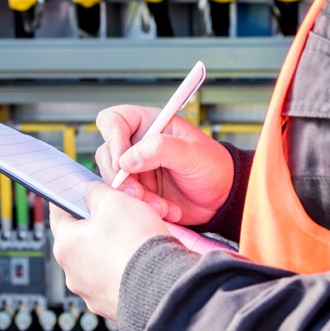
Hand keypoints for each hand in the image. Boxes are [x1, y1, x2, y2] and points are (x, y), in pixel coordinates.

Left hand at [50, 183, 170, 319]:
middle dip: (98, 226)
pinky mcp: (112, 306)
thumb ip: (96, 192)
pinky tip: (142, 262)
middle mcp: (72, 273)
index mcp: (65, 245)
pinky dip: (126, 271)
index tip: (76, 192)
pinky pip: (116, 281)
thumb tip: (91, 192)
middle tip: (117, 214)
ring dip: (113, 250)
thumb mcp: (114, 200)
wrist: (162, 286)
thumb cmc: (135, 244)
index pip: (59, 214)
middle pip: (81, 240)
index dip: (69, 198)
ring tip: (136, 239)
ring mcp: (92, 293)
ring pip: (100, 262)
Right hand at [96, 105, 234, 225]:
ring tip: (162, 205)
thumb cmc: (213, 167)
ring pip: (114, 182)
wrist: (222, 198)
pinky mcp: (139, 191)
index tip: (123, 162)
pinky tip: (166, 209)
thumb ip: (160, 149)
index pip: (113, 121)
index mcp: (149, 124)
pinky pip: (127, 200)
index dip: (112, 139)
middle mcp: (137, 145)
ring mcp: (136, 170)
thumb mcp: (192, 153)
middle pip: (107, 156)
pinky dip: (145, 208)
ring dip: (136, 197)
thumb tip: (127, 158)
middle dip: (122, 178)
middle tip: (139, 192)